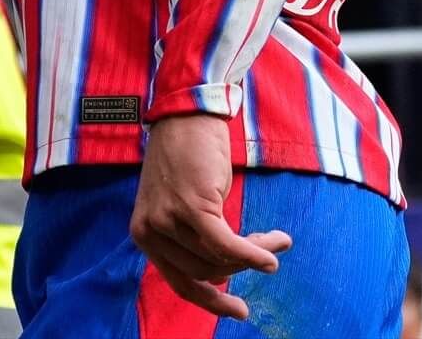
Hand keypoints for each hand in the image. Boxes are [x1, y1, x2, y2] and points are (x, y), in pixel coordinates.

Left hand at [131, 114, 287, 319]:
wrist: (188, 112)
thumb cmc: (189, 154)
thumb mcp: (182, 201)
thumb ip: (194, 237)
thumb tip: (224, 273)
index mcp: (144, 234)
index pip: (180, 281)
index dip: (211, 301)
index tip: (238, 309)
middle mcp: (150, 230)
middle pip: (204, 271)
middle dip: (240, 268)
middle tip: (268, 254)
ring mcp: (169, 219)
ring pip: (219, 258)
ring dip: (254, 254)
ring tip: (277, 240)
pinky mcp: (192, 207)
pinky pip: (227, 245)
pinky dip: (253, 253)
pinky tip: (272, 253)